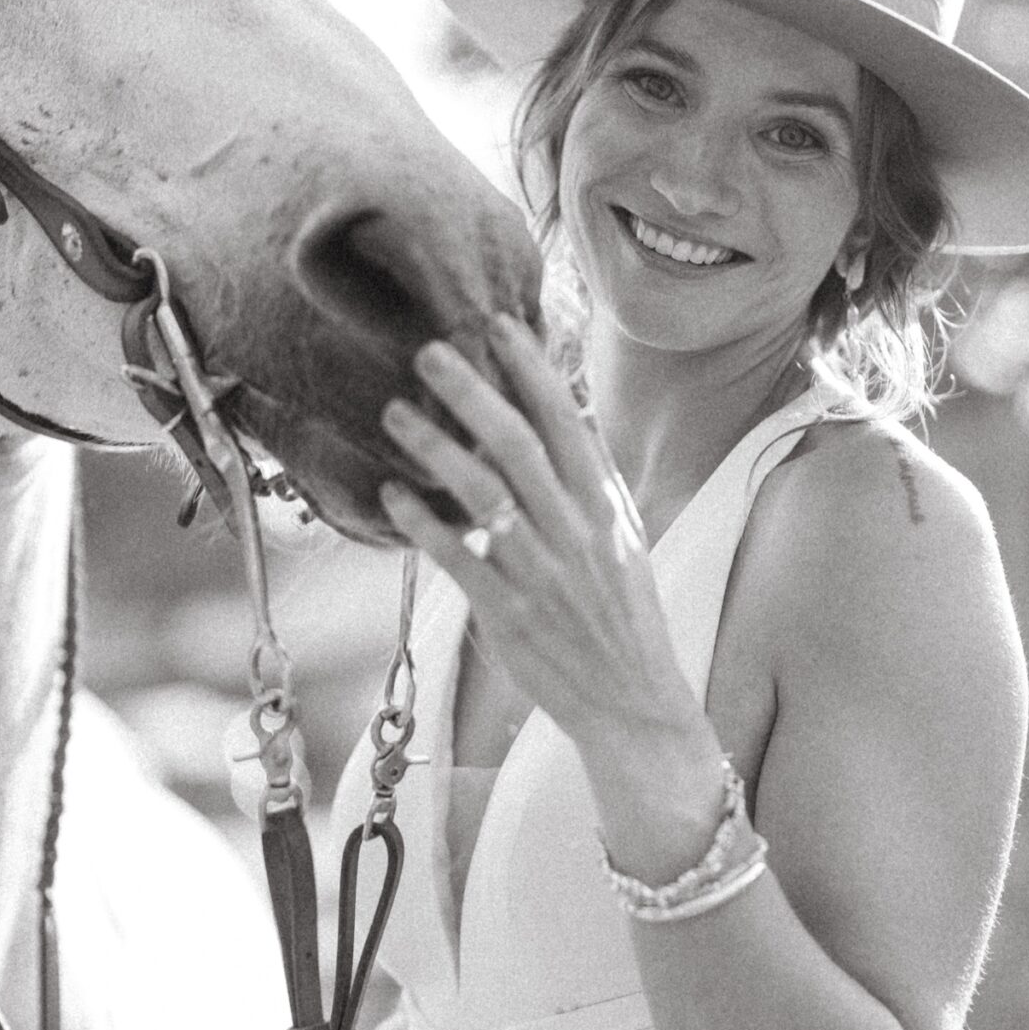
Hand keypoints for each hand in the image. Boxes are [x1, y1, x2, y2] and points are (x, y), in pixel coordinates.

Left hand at [377, 317, 703, 771]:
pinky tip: (393, 493)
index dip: (532, 372)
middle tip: (429, 352)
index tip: (499, 326)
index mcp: (605, 508)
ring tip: (396, 413)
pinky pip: (459, 559)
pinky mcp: (510, 615)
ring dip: (436, 448)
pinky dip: (424, 523)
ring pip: (484, 495)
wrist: (636, 703)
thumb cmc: (622, 618)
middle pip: (518, 446)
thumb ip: (588, 484)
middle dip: (473, 393)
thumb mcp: (620, 540)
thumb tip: (562, 420)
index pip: (568, 423)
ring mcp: (543, 573)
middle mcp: (576, 532)